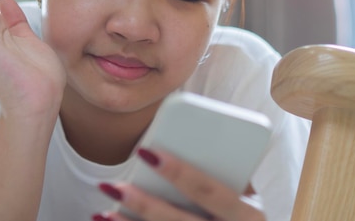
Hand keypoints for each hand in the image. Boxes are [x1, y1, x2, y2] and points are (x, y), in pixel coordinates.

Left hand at [94, 148, 266, 220]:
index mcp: (249, 214)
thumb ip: (224, 172)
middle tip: (115, 186)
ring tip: (105, 209)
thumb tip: (184, 140)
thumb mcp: (245, 195)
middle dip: (145, 204)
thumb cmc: (240, 213)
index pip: (210, 191)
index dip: (179, 172)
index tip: (147, 152)